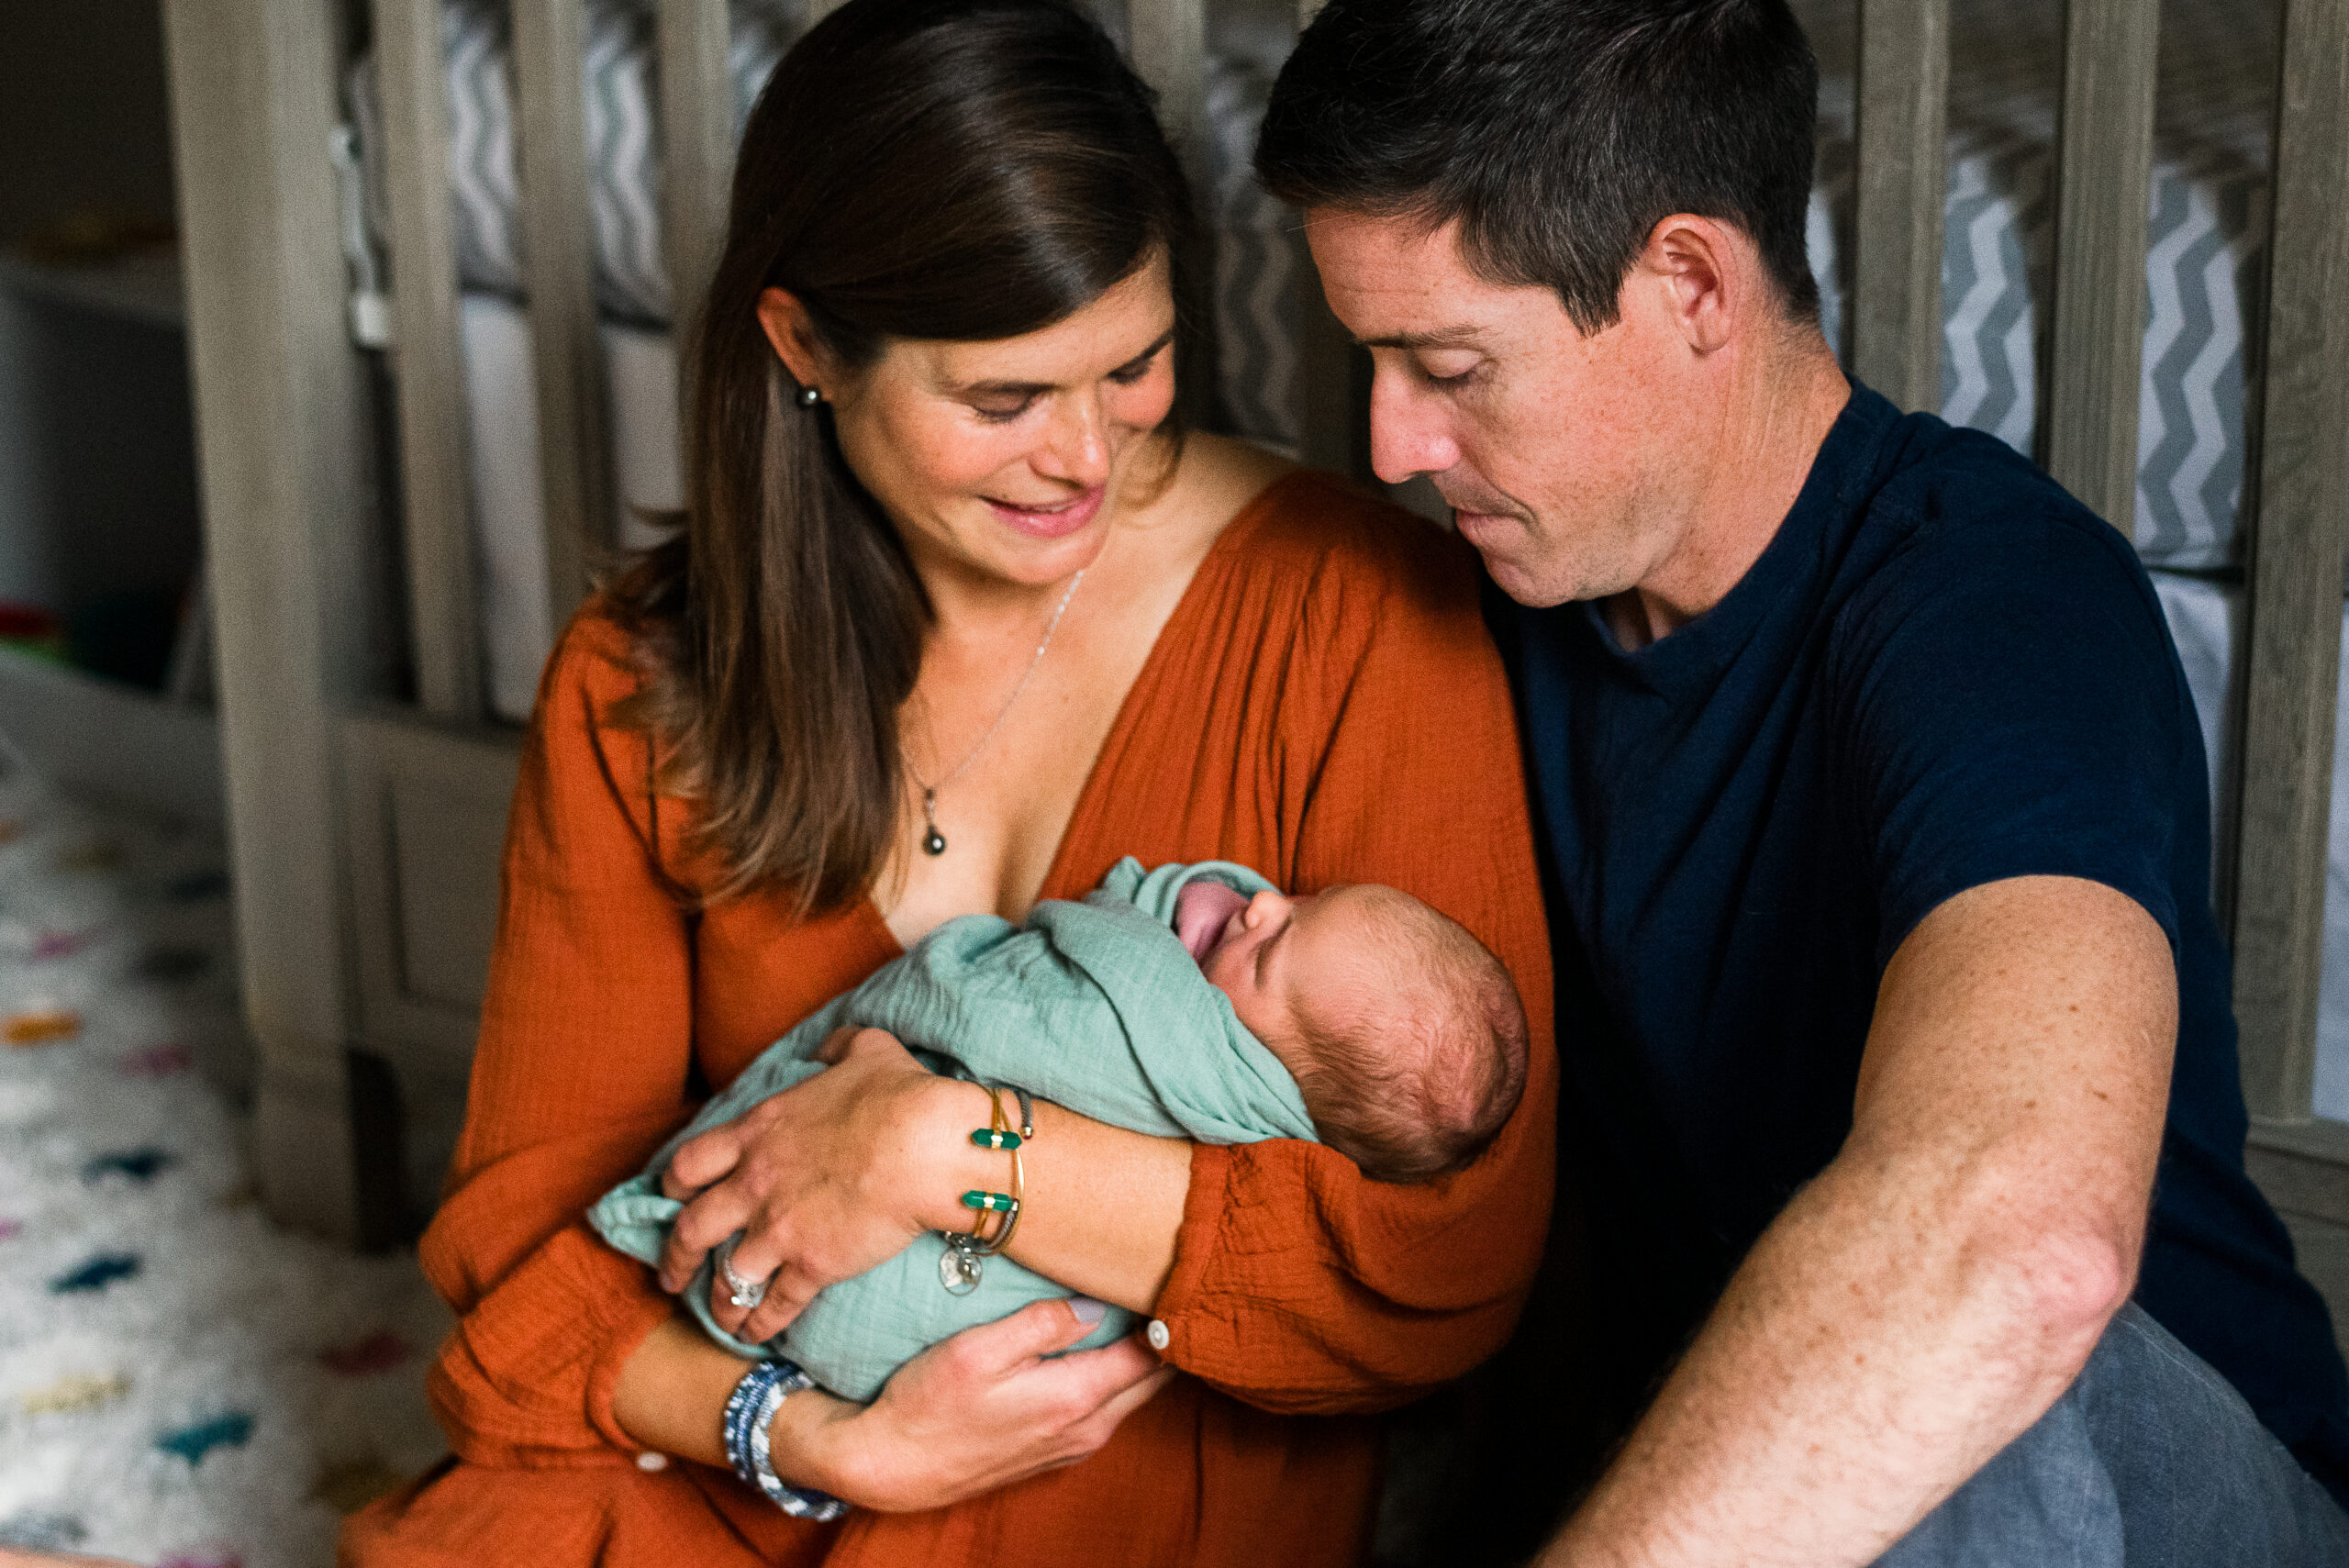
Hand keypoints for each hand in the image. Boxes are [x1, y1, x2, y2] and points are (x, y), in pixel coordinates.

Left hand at [657, 1026, 978, 1341]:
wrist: (924, 1147)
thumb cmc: (899, 1095)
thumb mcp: (865, 1051)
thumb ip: (838, 1048)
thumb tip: (831, 1046)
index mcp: (759, 1132)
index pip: (692, 1162)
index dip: (675, 1184)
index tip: (672, 1198)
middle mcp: (754, 1184)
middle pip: (692, 1228)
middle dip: (676, 1256)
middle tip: (671, 1274)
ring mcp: (778, 1229)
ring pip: (727, 1275)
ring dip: (719, 1299)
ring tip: (718, 1316)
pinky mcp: (811, 1266)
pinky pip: (772, 1305)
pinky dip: (759, 1324)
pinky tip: (754, 1336)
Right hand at [785, 1297, 1177, 1511]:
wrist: (892, 1466)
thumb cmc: (928, 1404)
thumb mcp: (979, 1350)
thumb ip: (1042, 1323)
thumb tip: (1096, 1304)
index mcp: (1076, 1399)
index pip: (1150, 1355)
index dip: (1166, 1315)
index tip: (1173, 1276)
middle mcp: (1086, 1429)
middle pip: (1151, 1380)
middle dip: (1162, 1337)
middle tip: (1164, 1287)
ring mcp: (1072, 1445)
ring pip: (1129, 1397)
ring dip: (1140, 1359)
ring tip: (1137, 1310)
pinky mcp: (1054, 1452)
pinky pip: (1105, 1411)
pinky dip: (1115, 1380)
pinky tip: (1100, 1350)